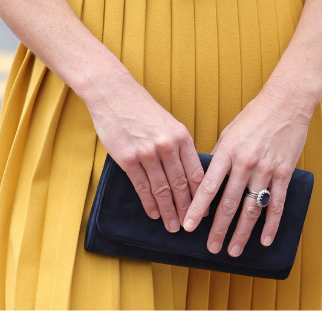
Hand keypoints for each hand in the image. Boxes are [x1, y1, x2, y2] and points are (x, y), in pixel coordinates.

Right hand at [84, 75, 204, 233]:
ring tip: (173, 226)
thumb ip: (179, 146)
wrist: (115, 94)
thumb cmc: (143, 109)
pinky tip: (154, 214)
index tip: (207, 210)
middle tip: (191, 226)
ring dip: (168, 211)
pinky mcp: (128, 159)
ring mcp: (147, 153)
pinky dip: (149, 203)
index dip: (202, 195)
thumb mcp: (169, 123)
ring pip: (162, 189)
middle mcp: (167, 145)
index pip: (196, 172)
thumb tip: (188, 173)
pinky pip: (141, 186)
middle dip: (187, 209)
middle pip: (181, 184)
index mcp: (182, 136)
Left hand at [181, 89, 311, 255]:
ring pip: (252, 208)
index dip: (197, 209)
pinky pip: (277, 203)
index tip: (187, 227)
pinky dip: (271, 224)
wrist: (286, 102)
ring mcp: (267, 169)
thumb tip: (205, 182)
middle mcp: (246, 163)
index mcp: (227, 152)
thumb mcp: (228, 133)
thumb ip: (218, 158)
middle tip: (211, 248)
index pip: (208, 186)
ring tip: (234, 250)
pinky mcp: (284, 172)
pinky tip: (266, 240)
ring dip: (242, 233)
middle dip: (218, 229)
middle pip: (230, 203)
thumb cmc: (254, 116)